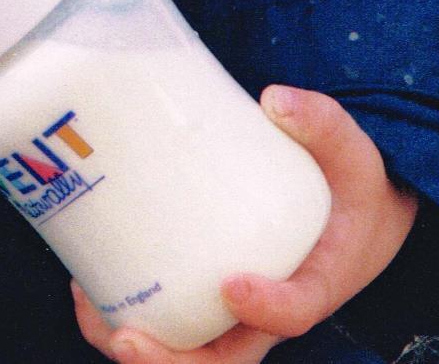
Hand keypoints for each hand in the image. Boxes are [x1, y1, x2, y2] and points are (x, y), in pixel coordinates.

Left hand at [73, 86, 418, 363]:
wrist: (350, 215)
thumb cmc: (348, 185)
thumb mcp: (351, 152)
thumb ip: (320, 122)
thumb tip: (274, 100)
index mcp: (317, 281)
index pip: (296, 312)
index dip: (266, 309)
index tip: (232, 286)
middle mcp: (273, 309)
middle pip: (227, 360)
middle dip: (172, 360)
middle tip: (127, 336)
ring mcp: (239, 312)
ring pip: (192, 355)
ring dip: (138, 348)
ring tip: (89, 309)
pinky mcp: (212, 298)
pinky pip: (173, 327)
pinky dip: (128, 318)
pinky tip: (88, 287)